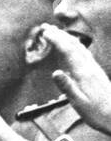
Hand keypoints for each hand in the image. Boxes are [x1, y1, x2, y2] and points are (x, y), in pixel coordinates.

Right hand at [42, 23, 110, 137]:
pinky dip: (75, 47)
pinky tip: (73, 47)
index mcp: (83, 74)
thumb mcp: (79, 103)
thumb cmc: (96, 112)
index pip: (67, 51)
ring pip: (80, 48)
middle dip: (60, 35)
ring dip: (67, 39)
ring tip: (57, 32)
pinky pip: (84, 54)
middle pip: (73, 46)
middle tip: (46, 27)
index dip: (56, 40)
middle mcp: (89, 68)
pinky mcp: (96, 73)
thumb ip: (67, 87)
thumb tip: (55, 72)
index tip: (45, 32)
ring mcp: (94, 69)